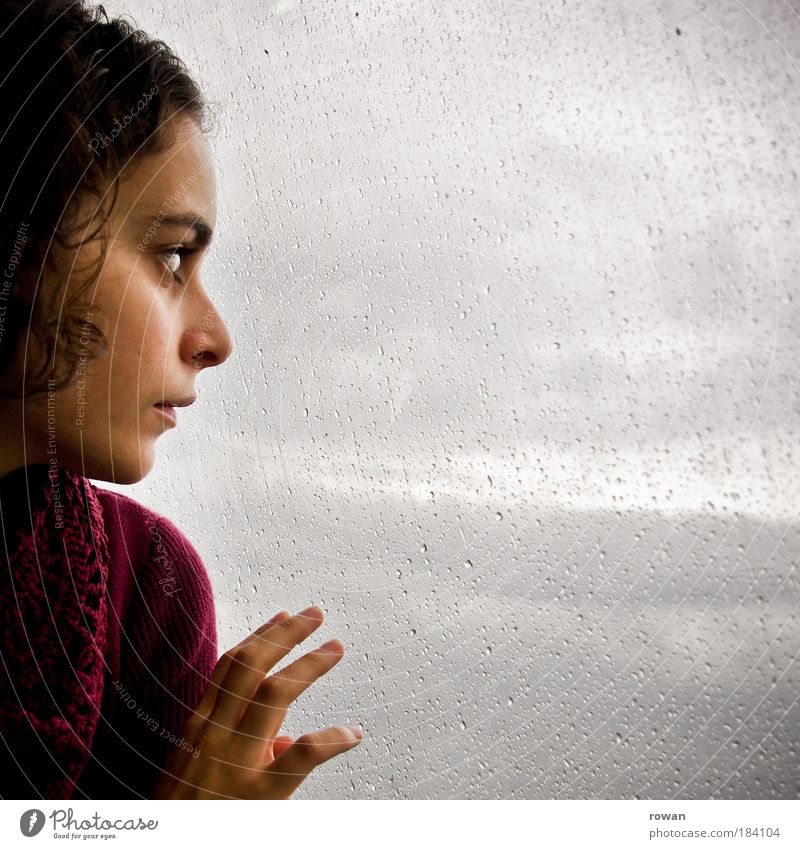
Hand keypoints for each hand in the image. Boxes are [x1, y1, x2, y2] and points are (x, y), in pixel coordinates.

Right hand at [150, 606, 361, 798]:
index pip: (231, 666)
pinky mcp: (257, 796)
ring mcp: (235, 762)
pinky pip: (300, 755)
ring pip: (275, 694)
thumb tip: (285, 739)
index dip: (261, 636)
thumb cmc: (184, 812)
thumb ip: (237, 744)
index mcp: (199, 725)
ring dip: (309, 665)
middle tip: (315, 615)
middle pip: (252, 666)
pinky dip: (330, 740)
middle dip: (286, 634)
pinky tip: (352, 734)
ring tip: (335, 648)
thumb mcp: (194, 770)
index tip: (284, 616)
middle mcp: (214, 734)